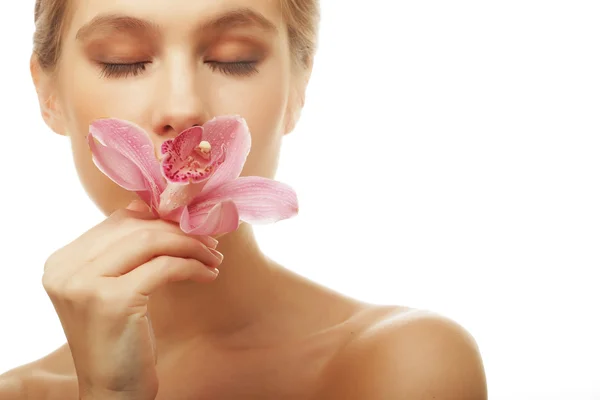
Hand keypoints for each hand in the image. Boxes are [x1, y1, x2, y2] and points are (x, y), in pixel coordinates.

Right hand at [42, 200, 222, 399]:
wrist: (112, 390)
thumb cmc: (119, 337)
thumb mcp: (113, 287)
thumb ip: (122, 249)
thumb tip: (147, 205)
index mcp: (62, 262)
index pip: (118, 221)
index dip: (161, 219)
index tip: (191, 227)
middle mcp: (65, 269)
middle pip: (137, 228)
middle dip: (181, 231)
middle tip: (211, 240)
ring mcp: (84, 284)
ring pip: (152, 242)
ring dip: (192, 246)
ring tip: (214, 256)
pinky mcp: (112, 300)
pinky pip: (165, 267)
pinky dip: (193, 266)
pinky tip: (209, 274)